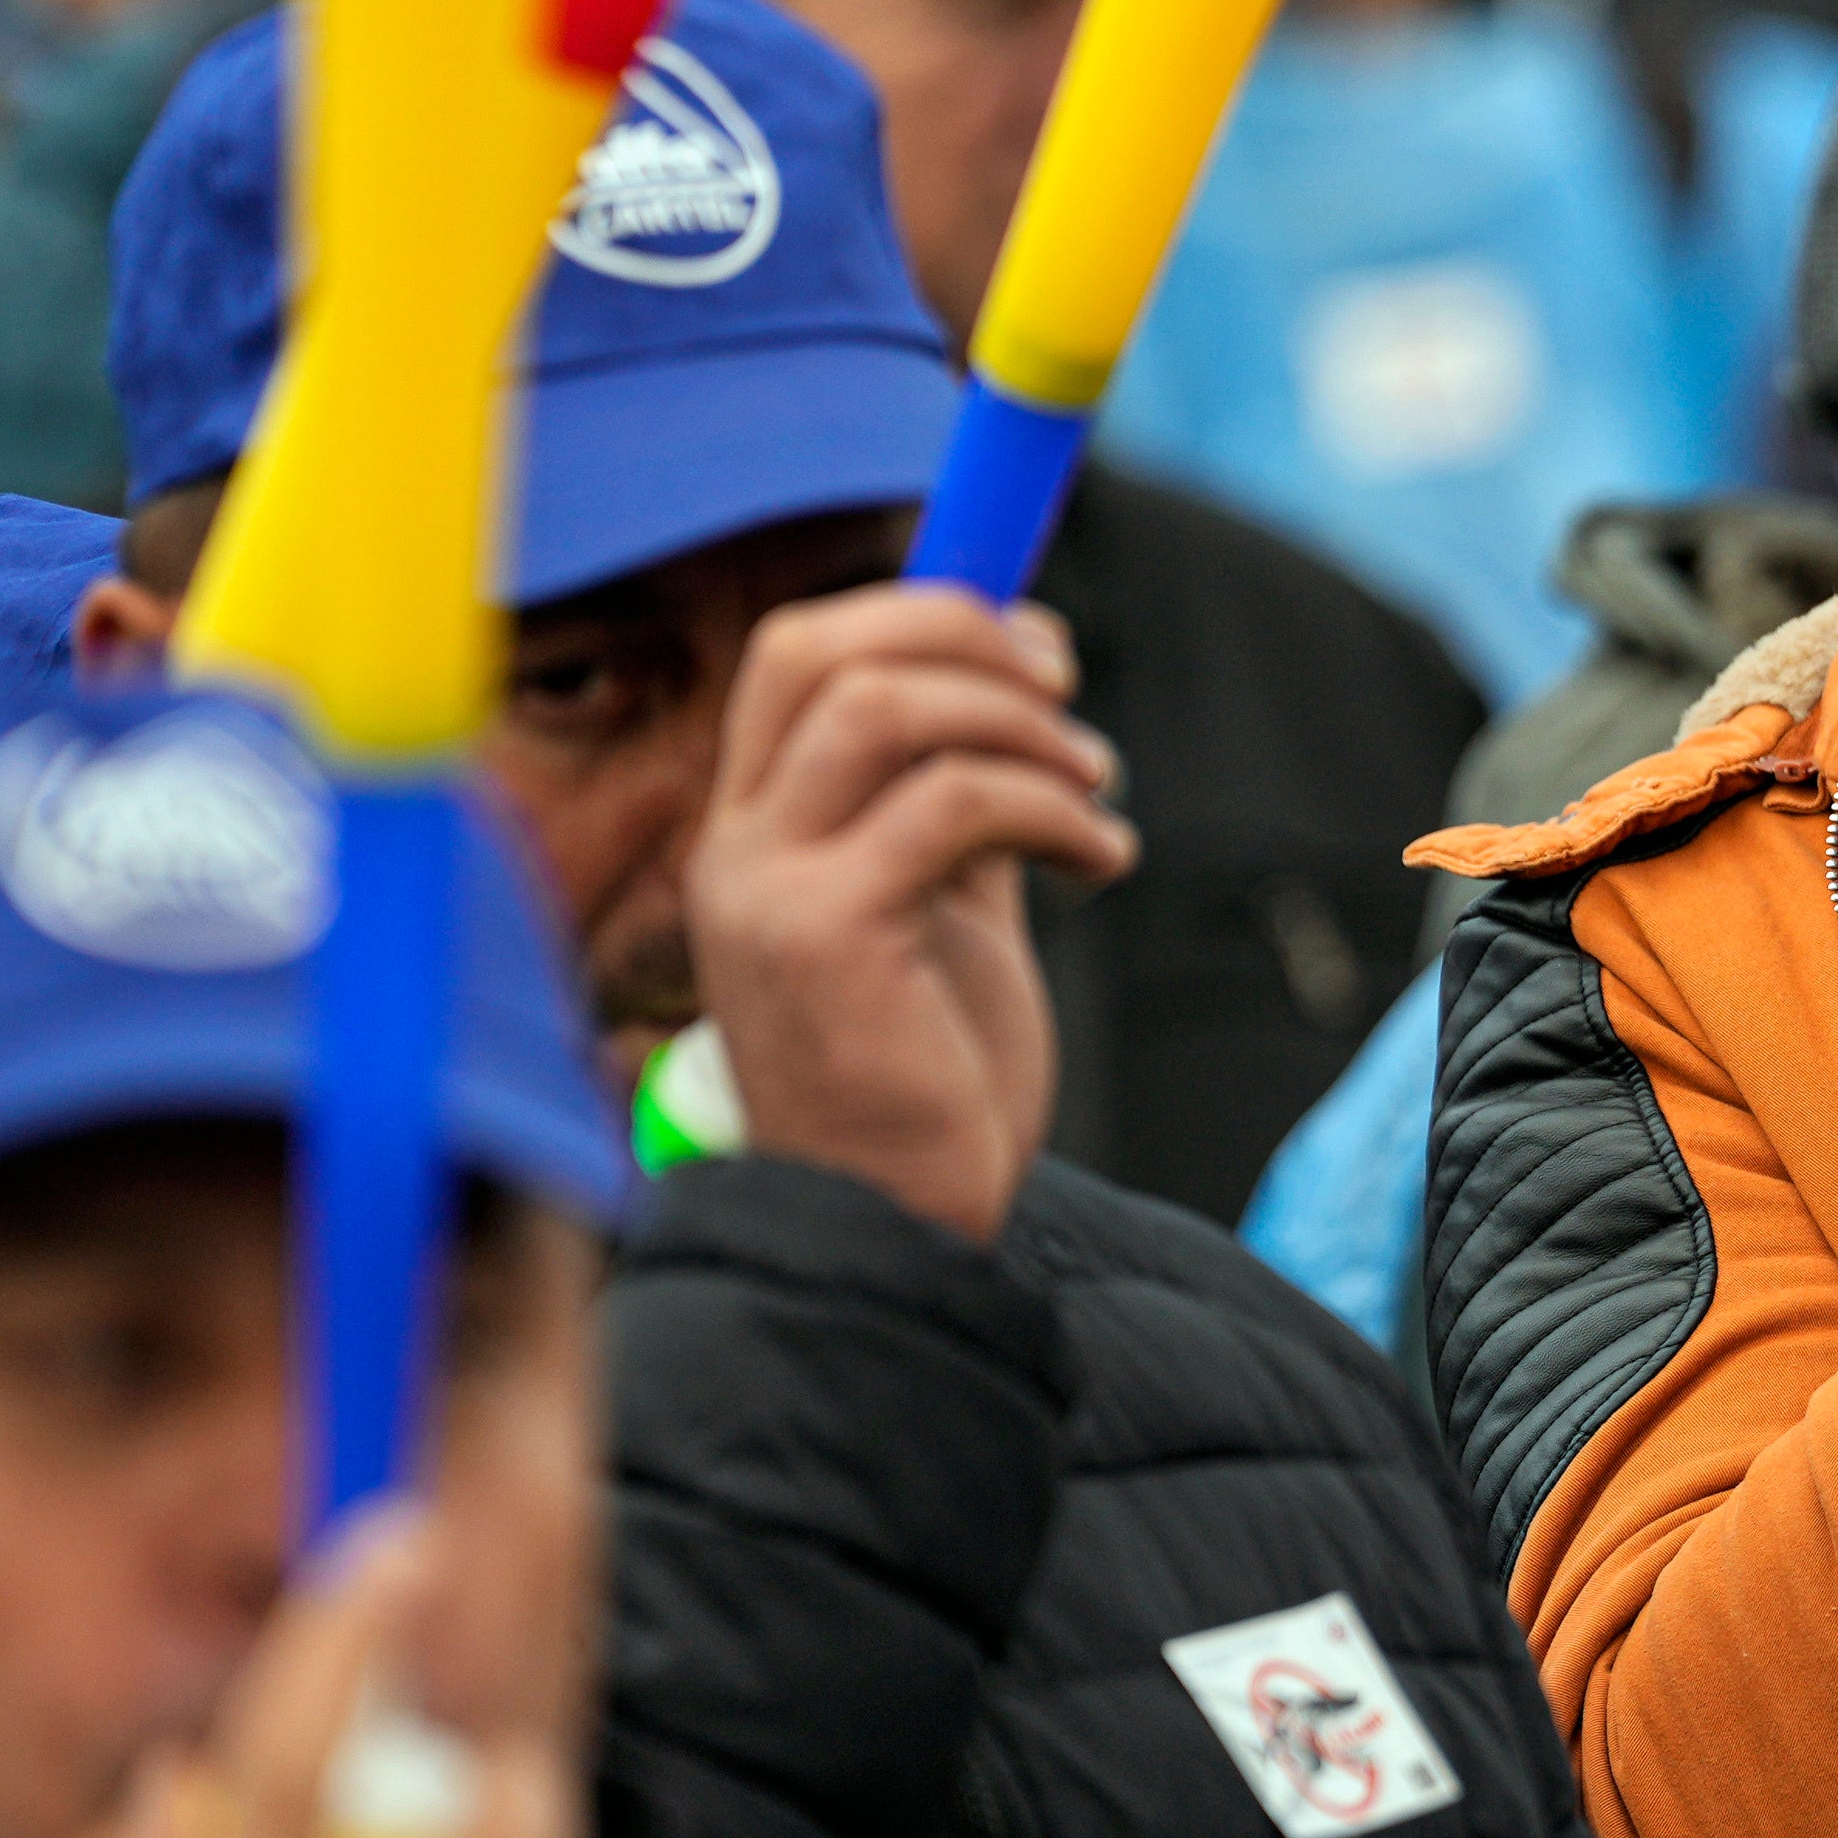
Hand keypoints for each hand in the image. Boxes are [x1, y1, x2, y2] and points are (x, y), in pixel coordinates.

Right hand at [687, 587, 1134, 1242]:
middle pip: (818, 648)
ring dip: (1019, 726)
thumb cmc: (923, 1076)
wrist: (900, 1222)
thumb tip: (1025, 671)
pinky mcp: (822, 938)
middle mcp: (735, 848)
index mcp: (755, 833)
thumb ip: (957, 797)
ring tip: (1095, 789)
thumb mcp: (943, 906)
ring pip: (882, 709)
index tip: (1036, 651)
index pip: (797, 654)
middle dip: (961, 633)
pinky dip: (1050, 808)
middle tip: (1065, 691)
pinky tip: (1102, 859)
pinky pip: (948, 805)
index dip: (921, 614)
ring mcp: (766, 891)